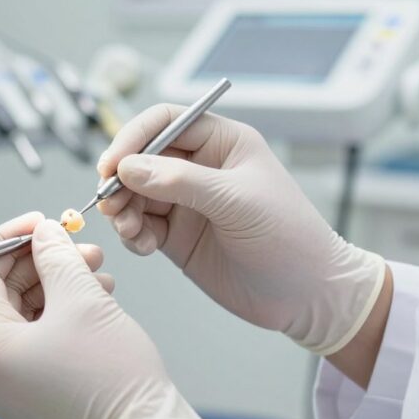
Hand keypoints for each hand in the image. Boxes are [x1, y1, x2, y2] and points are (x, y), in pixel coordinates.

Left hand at [0, 214, 217, 418]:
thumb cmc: (115, 383)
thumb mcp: (83, 299)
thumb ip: (56, 256)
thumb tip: (43, 232)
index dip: (9, 241)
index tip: (39, 222)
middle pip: (3, 294)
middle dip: (41, 262)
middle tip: (76, 242)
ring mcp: (13, 384)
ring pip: (26, 313)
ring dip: (58, 283)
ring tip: (95, 268)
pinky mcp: (37, 390)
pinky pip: (39, 337)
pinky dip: (63, 311)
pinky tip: (96, 295)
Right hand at [98, 105, 386, 354]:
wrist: (308, 296)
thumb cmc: (288, 238)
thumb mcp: (236, 202)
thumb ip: (180, 181)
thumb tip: (128, 168)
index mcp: (222, 142)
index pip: (165, 122)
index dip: (134, 137)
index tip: (112, 164)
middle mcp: (200, 167)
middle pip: (141, 157)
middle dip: (120, 178)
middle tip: (109, 201)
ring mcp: (186, 202)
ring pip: (134, 193)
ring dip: (122, 208)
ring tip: (127, 228)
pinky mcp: (177, 235)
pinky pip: (140, 225)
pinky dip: (132, 233)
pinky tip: (142, 245)